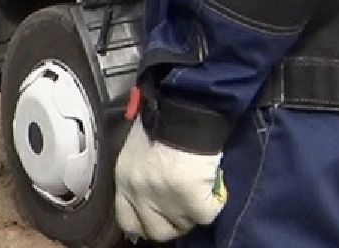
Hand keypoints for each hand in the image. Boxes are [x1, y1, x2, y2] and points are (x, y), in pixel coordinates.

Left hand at [114, 119, 225, 241]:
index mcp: (124, 179)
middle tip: (184, 208)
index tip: (158, 220)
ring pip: (185, 224)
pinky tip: (212, 184)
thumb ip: (140, 175)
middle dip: (173, 224)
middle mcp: (140, 193)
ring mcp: (165, 198)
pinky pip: (206, 214)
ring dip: (194, 209)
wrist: (184, 107)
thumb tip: (151, 195)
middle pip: (156, 231)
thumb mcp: (138, 149)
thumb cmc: (162, 120)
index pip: (127, 221)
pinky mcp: (191, 198)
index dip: (145, 224)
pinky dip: (213, 202)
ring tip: (199, 186)